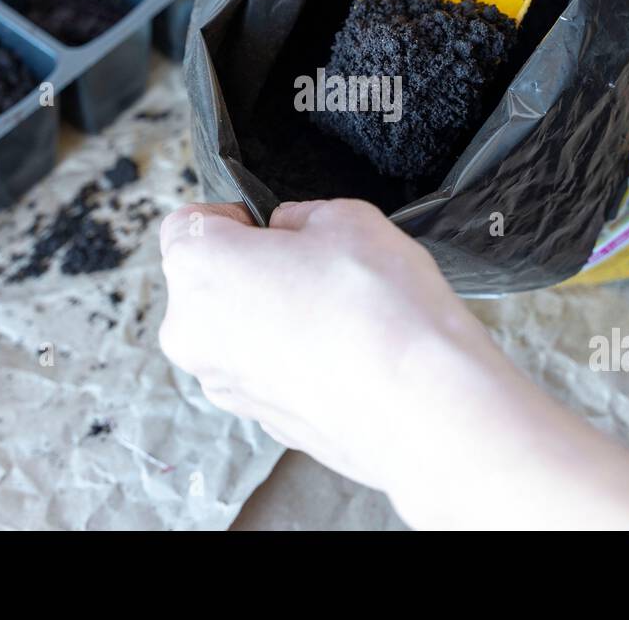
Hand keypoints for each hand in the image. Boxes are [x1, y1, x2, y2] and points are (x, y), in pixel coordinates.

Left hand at [159, 199, 628, 528]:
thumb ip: (300, 213)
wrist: (436, 409)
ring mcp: (233, 384)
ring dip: (289, 306)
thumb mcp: (345, 214)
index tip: (280, 217)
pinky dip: (308, 350)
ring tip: (360, 305)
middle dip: (266, 258)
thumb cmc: (392, 308)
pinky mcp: (272, 418)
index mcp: (201, 270)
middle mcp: (201, 334)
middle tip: (335, 258)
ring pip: (251, 321)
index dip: (241, 209)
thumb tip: (291, 229)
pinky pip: (279, 363)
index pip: (192, 217)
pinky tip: (365, 347)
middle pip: (220, 273)